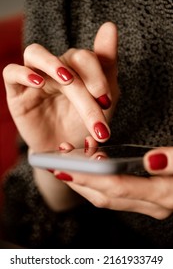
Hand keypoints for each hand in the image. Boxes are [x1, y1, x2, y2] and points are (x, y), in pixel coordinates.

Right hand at [3, 22, 118, 151]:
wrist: (63, 150)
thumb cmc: (82, 124)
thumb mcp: (103, 99)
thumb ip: (106, 65)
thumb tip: (109, 26)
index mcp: (77, 69)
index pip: (86, 57)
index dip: (97, 75)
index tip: (106, 101)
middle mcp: (56, 69)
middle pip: (68, 60)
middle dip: (85, 86)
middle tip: (99, 107)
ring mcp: (35, 78)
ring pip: (35, 53)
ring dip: (51, 62)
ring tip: (66, 79)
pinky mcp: (17, 92)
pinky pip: (11, 72)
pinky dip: (23, 73)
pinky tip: (38, 82)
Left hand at [55, 144, 172, 218]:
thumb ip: (172, 161)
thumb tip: (149, 160)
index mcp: (163, 194)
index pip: (116, 186)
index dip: (88, 176)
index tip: (63, 166)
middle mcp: (153, 204)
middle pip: (105, 195)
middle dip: (76, 181)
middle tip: (53, 164)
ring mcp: (149, 203)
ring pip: (107, 197)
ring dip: (83, 181)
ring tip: (66, 161)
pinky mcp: (146, 197)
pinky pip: (115, 193)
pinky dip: (97, 181)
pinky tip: (89, 166)